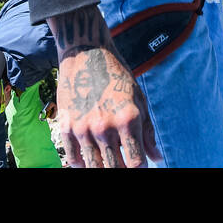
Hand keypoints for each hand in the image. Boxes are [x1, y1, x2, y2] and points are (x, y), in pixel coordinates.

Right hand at [49, 6, 159, 167]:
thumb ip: (147, 131)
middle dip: (121, 170)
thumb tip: (157, 158)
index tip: (139, 166)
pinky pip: (73, 158)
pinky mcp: (66, 126)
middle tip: (123, 162)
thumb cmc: (116, 75)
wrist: (85, 53)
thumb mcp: (138, 99)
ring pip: (94, 167)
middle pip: (115, 168)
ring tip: (108, 162)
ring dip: (102, 168)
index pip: (136, 163)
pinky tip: (90, 160)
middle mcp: (105, 127)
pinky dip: (82, 164)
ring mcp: (83, 128)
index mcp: (128, 119)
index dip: (140, 169)